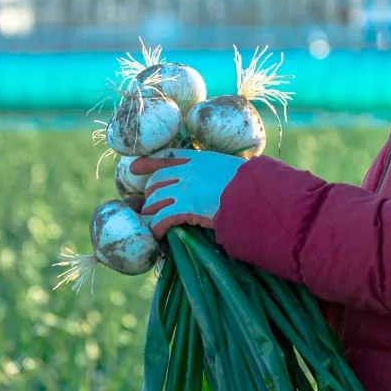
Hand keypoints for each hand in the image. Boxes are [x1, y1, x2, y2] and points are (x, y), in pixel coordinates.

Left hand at [130, 149, 246, 238]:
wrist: (254, 193)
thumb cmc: (252, 183)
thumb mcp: (235, 168)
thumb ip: (222, 172)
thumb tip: (225, 179)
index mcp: (200, 159)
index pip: (168, 156)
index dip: (148, 162)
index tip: (135, 167)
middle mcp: (188, 171)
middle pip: (156, 180)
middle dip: (151, 193)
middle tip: (151, 205)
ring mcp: (185, 189)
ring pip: (156, 200)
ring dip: (151, 212)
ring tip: (153, 221)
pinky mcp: (186, 208)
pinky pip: (162, 218)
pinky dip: (157, 227)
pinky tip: (158, 234)